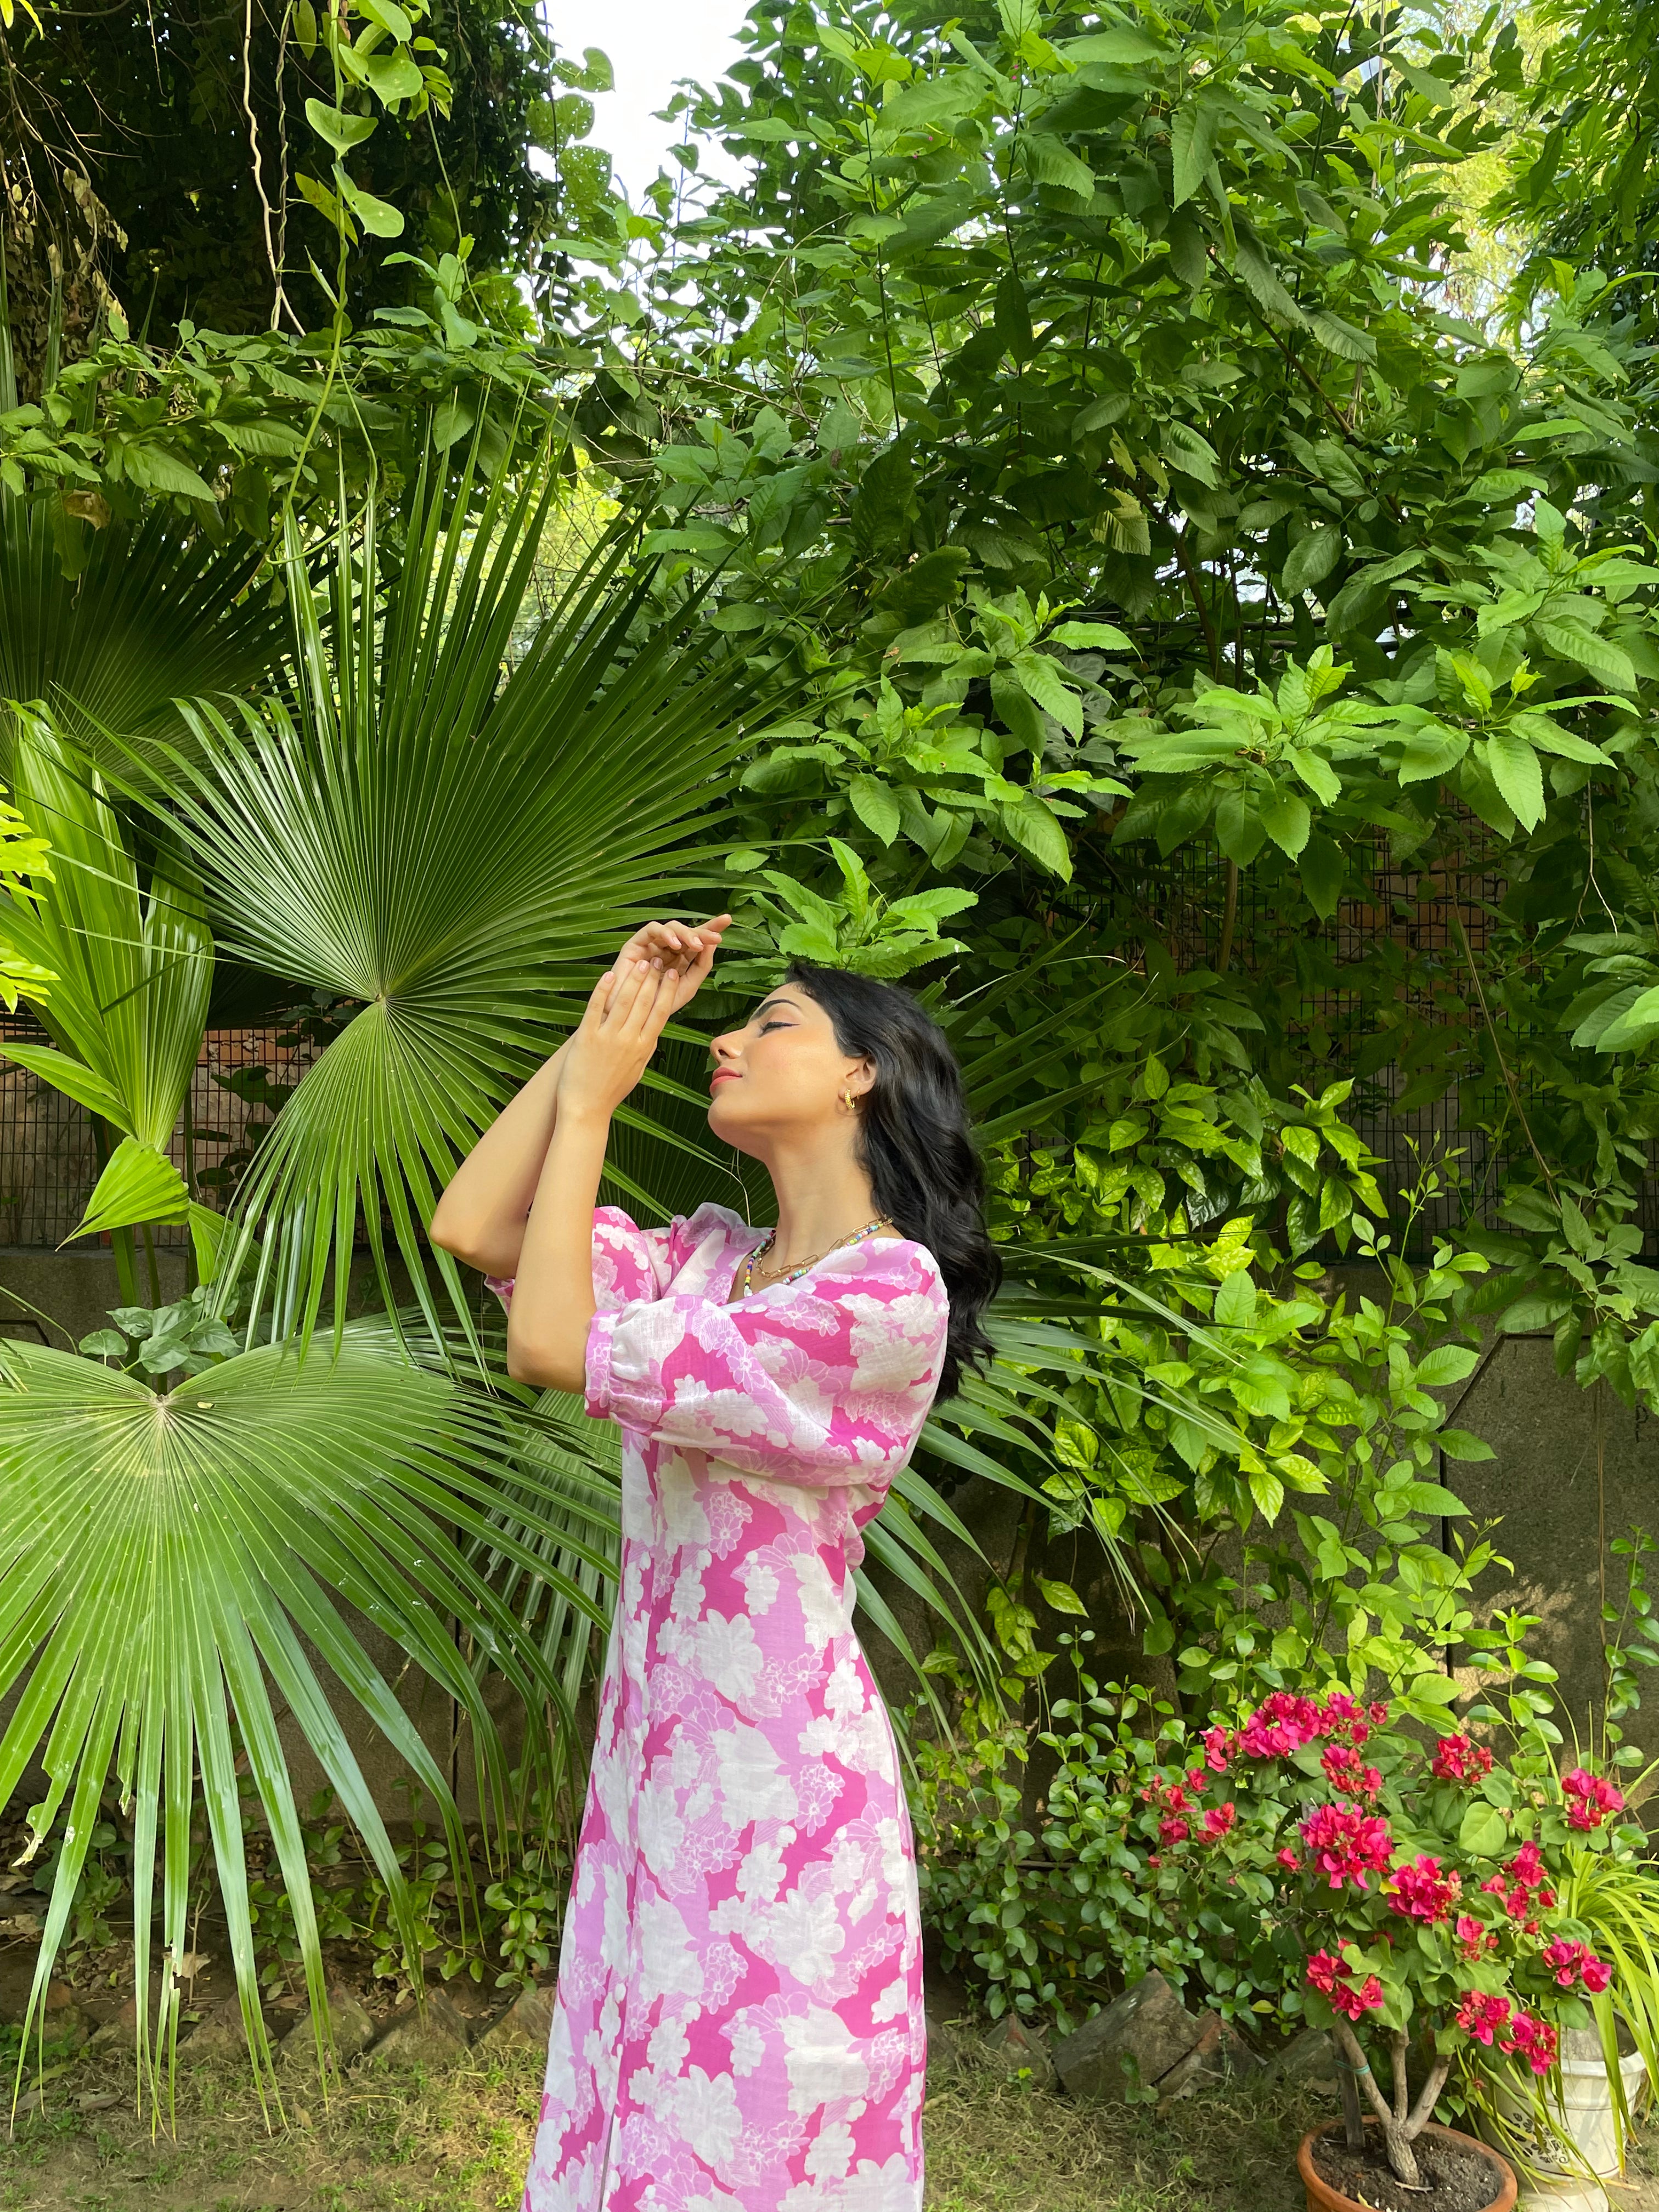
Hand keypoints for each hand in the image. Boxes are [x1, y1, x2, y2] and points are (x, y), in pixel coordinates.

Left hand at [558, 954, 682, 1120]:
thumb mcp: (636, 1070)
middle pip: (644, 1003)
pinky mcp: (586, 1037)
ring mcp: (607, 1038)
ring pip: (623, 1002)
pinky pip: (596, 1008)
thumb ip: (645, 1048)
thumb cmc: (611, 1091)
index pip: (660, 1013)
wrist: (586, 1108)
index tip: (673, 975)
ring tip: (640, 963)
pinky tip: (609, 975)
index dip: (667, 991)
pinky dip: (602, 990)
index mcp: (643, 1048)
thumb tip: (654, 1031)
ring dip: (633, 980)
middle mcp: (628, 1040)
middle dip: (652, 979)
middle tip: (657, 960)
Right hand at [604, 915, 730, 1015]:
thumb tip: (713, 943)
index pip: (698, 940)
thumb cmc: (658, 1005)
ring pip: (671, 928)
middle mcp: (667, 950)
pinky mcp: (636, 944)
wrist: (632, 1016)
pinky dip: (665, 933)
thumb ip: (701, 966)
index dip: (711, 929)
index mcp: (681, 959)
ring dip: (686, 933)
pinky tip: (675, 944)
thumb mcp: (687, 987)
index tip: (727, 920)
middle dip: (702, 931)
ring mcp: (652, 945)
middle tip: (714, 937)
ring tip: (696, 945)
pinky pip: (651, 930)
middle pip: (687, 932)